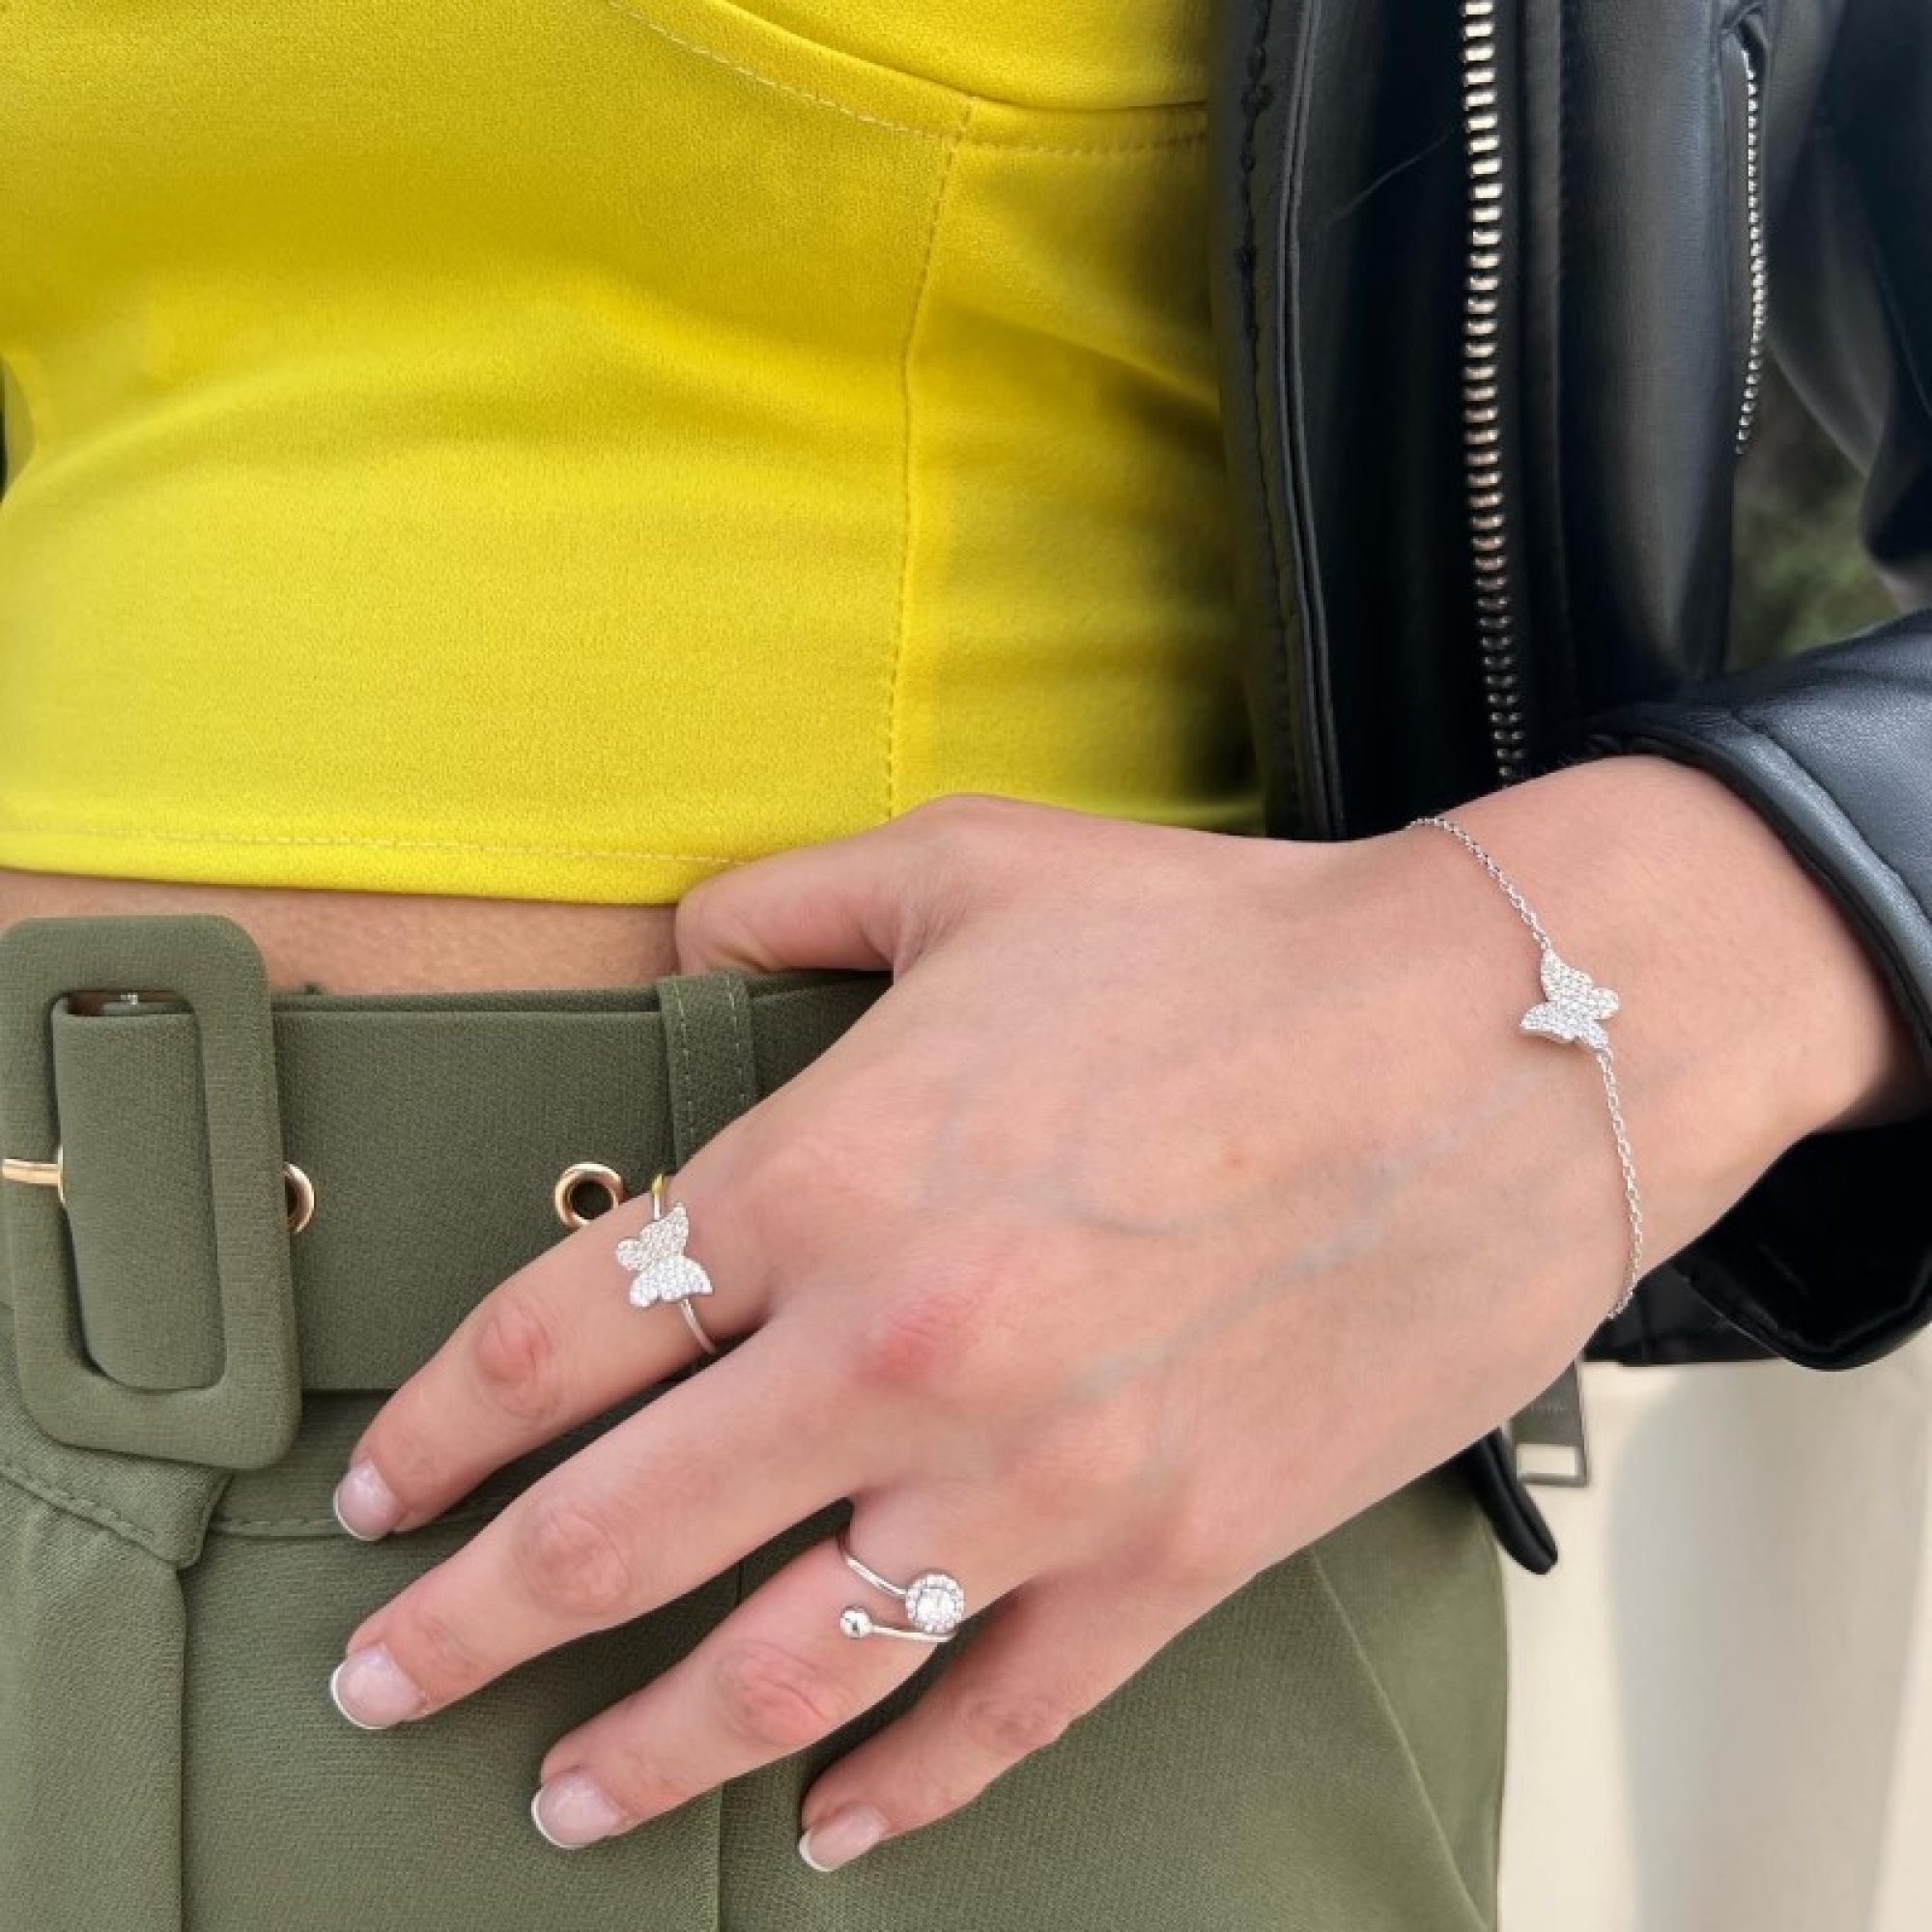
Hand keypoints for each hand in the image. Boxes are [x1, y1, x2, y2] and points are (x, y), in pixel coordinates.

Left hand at [324, 758, 1914, 1867]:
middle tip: (376, 1678)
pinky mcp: (1171, 1561)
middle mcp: (899, 1355)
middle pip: (613, 1536)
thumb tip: (691, 927)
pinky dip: (903, 1789)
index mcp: (828, 1179)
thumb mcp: (979, 868)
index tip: (382, 1492)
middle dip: (463, 1625)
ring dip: (640, 1750)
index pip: (554, 1340)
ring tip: (557, 1797)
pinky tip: (834, 1826)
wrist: (1501, 1049)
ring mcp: (1036, 1485)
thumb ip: (793, 899)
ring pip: (781, 1676)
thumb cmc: (1234, 950)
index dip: (439, 1430)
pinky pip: (999, 1717)